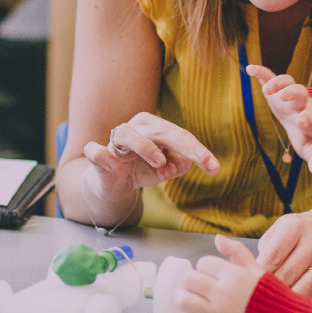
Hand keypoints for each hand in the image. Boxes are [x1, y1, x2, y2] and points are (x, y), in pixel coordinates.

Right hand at [84, 112, 219, 202]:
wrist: (112, 185)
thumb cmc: (141, 170)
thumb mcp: (164, 171)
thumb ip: (176, 166)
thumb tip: (183, 163)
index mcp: (154, 127)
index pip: (180, 136)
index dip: (198, 151)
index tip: (214, 168)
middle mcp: (135, 128)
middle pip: (161, 131)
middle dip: (185, 146)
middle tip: (204, 161)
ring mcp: (114, 140)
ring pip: (128, 134)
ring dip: (146, 147)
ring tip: (160, 163)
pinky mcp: (98, 155)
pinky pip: (97, 151)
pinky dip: (103, 156)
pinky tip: (114, 166)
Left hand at [177, 234, 265, 312]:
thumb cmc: (273, 298)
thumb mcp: (258, 270)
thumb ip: (237, 252)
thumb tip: (218, 238)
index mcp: (235, 276)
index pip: (204, 263)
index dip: (206, 267)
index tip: (211, 273)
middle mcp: (224, 294)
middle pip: (188, 280)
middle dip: (191, 281)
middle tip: (197, 285)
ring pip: (184, 301)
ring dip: (185, 298)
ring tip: (194, 299)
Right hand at [245, 64, 311, 174]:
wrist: (307, 117)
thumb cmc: (307, 135)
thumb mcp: (311, 147)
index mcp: (309, 118)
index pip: (310, 115)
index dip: (307, 117)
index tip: (303, 121)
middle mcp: (300, 103)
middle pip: (300, 92)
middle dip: (293, 93)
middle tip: (285, 97)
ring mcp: (289, 93)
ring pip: (287, 81)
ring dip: (278, 83)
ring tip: (266, 90)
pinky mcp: (277, 88)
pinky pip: (270, 76)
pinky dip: (261, 72)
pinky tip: (250, 69)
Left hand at [257, 205, 311, 296]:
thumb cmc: (298, 232)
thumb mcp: (278, 230)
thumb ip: (264, 250)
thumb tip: (248, 273)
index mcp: (295, 228)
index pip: (272, 257)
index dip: (256, 273)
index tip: (247, 282)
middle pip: (286, 275)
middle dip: (268, 287)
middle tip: (256, 294)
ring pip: (303, 289)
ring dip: (285, 298)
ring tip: (273, 300)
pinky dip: (300, 302)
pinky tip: (290, 302)